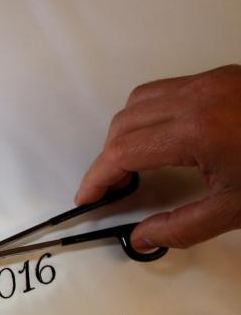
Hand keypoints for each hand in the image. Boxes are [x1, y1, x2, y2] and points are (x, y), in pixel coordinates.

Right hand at [75, 64, 240, 249]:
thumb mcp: (235, 210)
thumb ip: (180, 227)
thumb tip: (144, 237)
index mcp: (198, 131)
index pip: (123, 151)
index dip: (97, 177)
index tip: (88, 196)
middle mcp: (199, 98)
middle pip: (124, 124)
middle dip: (108, 158)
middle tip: (111, 188)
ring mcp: (211, 81)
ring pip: (139, 101)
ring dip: (125, 133)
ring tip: (132, 164)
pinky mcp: (222, 77)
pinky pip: (166, 89)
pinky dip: (149, 114)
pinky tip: (161, 140)